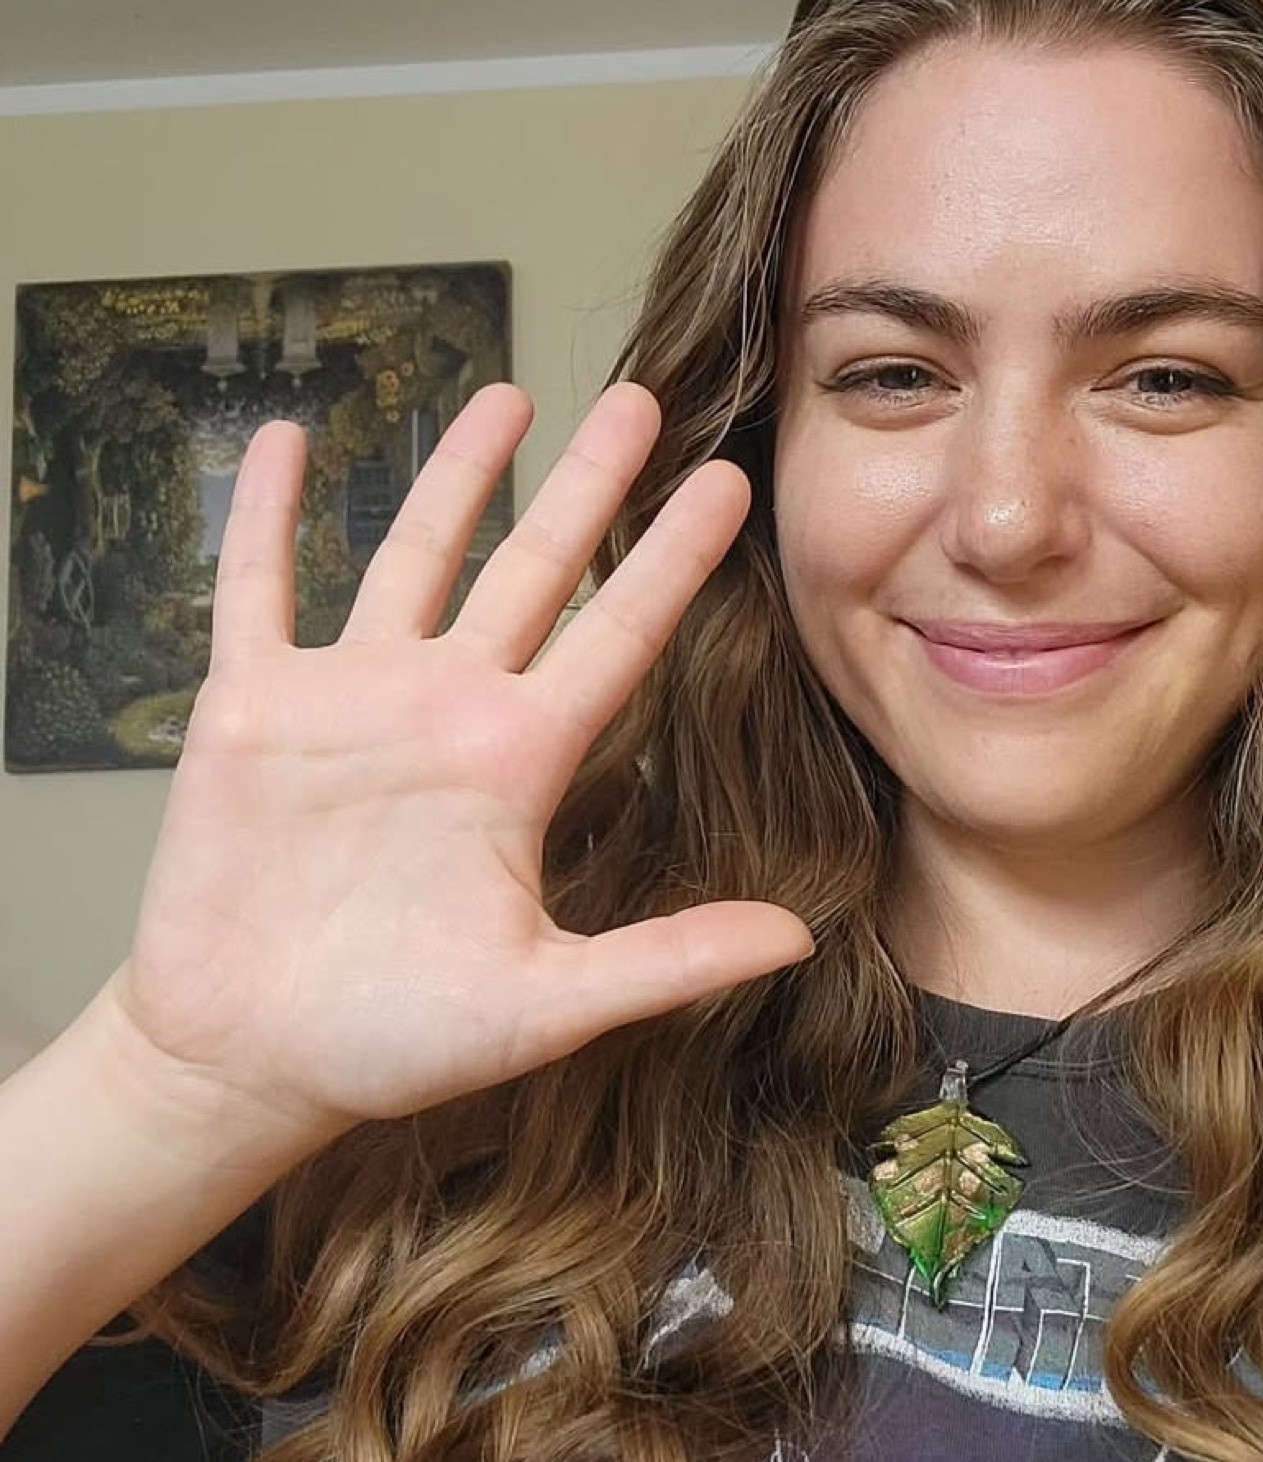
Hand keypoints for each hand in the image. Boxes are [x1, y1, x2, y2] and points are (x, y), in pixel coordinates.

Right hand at [108, 382, 813, 1144]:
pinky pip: (260, 587)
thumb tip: (802, 937)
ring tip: (508, 396)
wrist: (255, 1059)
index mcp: (521, 765)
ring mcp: (352, 701)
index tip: (728, 485)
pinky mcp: (254, 708)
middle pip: (532, 570)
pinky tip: (292, 441)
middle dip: (585, 484)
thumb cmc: (399, 1041)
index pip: (616, 636)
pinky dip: (269, 514)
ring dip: (457, 476)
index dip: (670, 560)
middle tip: (642, 400)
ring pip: (415, 556)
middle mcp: (449, 712)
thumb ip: (671, 960)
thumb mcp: (551, 1003)